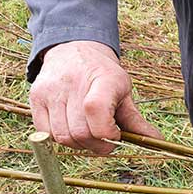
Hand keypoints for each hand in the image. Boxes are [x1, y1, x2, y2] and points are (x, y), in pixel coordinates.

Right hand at [29, 40, 161, 153]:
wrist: (73, 48)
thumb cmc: (103, 74)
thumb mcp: (123, 91)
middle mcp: (72, 83)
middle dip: (97, 145)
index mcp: (101, 79)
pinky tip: (72, 129)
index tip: (116, 135)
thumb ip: (136, 119)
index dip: (107, 134)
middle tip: (105, 139)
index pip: (96, 111)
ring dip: (79, 145)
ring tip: (89, 134)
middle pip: (80, 133)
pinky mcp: (35, 98)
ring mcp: (50, 91)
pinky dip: (61, 139)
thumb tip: (156, 141)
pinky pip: (46, 133)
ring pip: (63, 138)